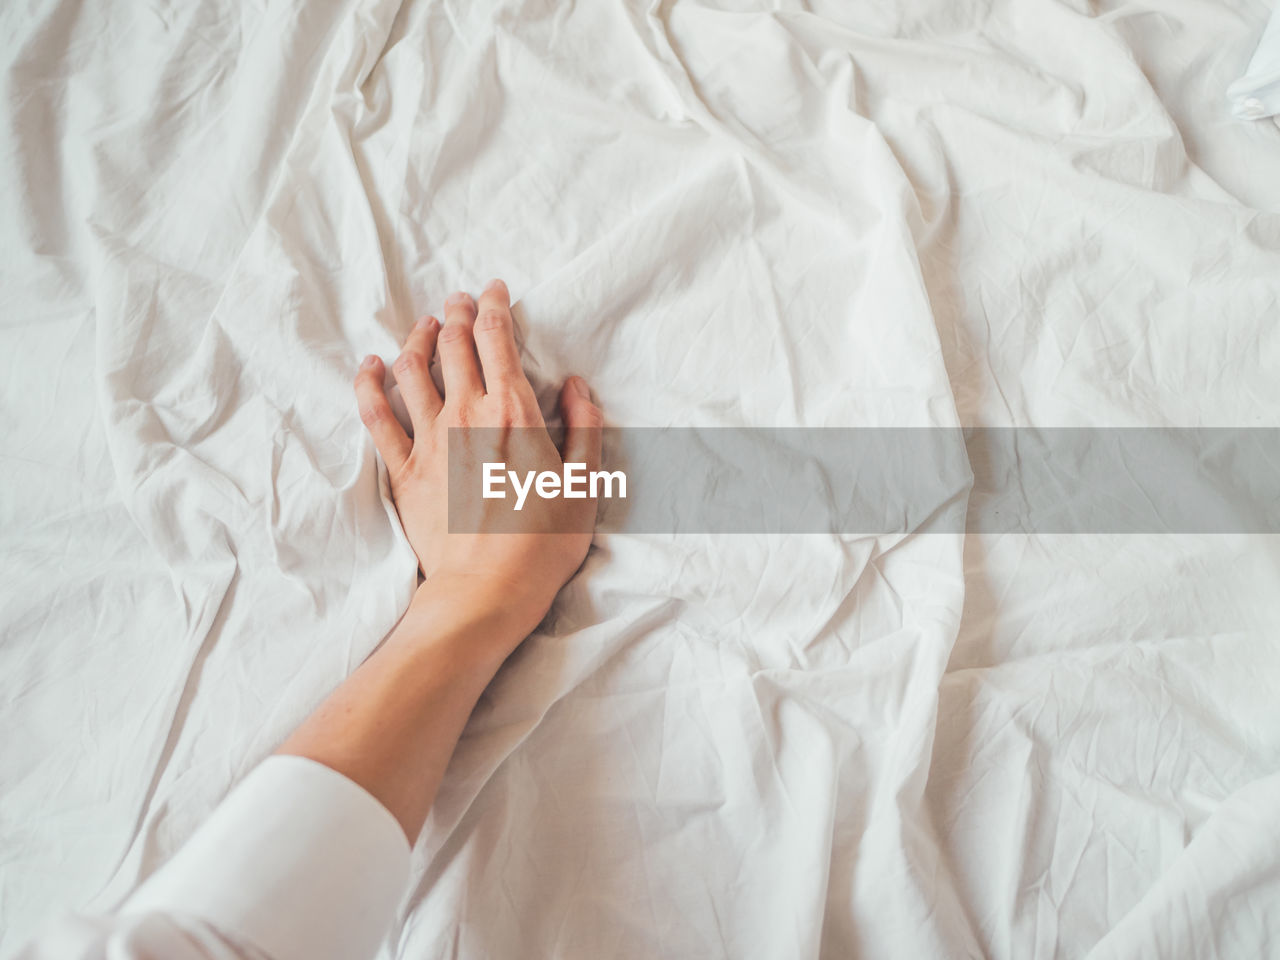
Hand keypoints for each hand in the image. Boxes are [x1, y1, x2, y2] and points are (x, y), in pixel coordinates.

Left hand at [353, 280, 602, 639]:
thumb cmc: (543, 543)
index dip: (495, 306)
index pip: (498, 339)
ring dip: (418, 337)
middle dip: (458, 312)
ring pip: (412, 368)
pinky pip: (376, 415)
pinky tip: (369, 365)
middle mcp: (467, 414)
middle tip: (460, 299)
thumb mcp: (585, 484)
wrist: (487, 589)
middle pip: (455, 344)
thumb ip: (584, 427)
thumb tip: (576, 385)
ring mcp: (429, 439)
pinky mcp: (403, 469)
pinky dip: (369, 383)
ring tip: (425, 325)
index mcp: (514, 412)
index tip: (494, 289)